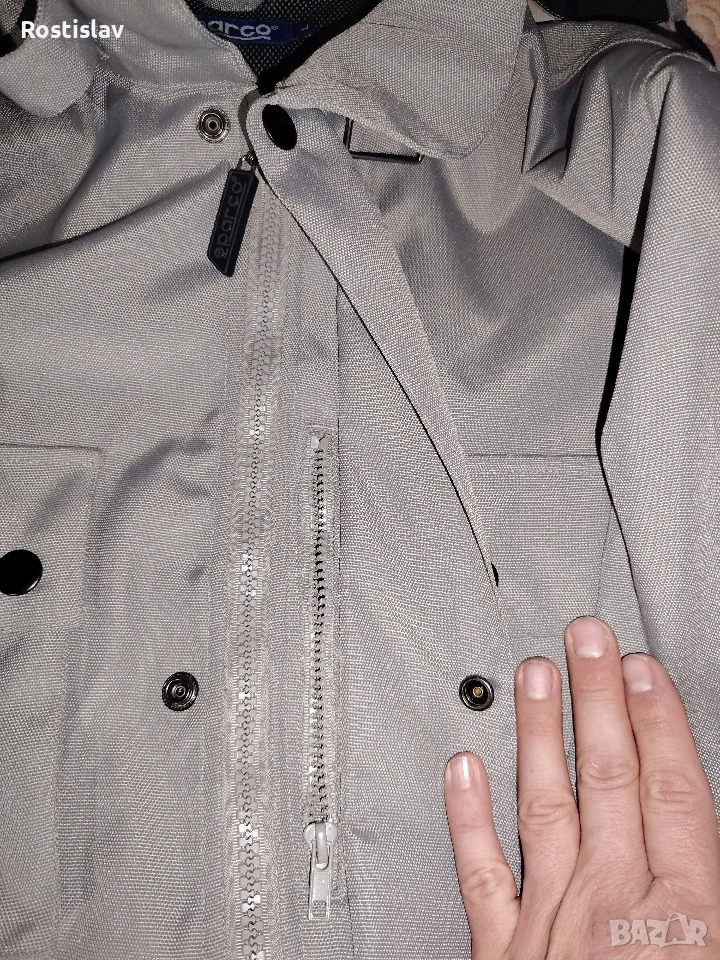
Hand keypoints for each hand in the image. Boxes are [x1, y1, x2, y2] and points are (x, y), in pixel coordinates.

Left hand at [443, 616, 719, 958]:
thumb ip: (715, 903)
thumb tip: (711, 837)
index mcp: (679, 920)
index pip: (669, 792)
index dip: (657, 720)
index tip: (643, 670)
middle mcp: (608, 908)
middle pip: (607, 776)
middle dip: (597, 696)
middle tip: (586, 640)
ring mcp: (550, 928)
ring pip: (545, 804)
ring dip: (540, 731)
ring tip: (533, 674)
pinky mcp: (502, 957)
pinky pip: (482, 874)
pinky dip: (469, 818)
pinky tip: (462, 768)